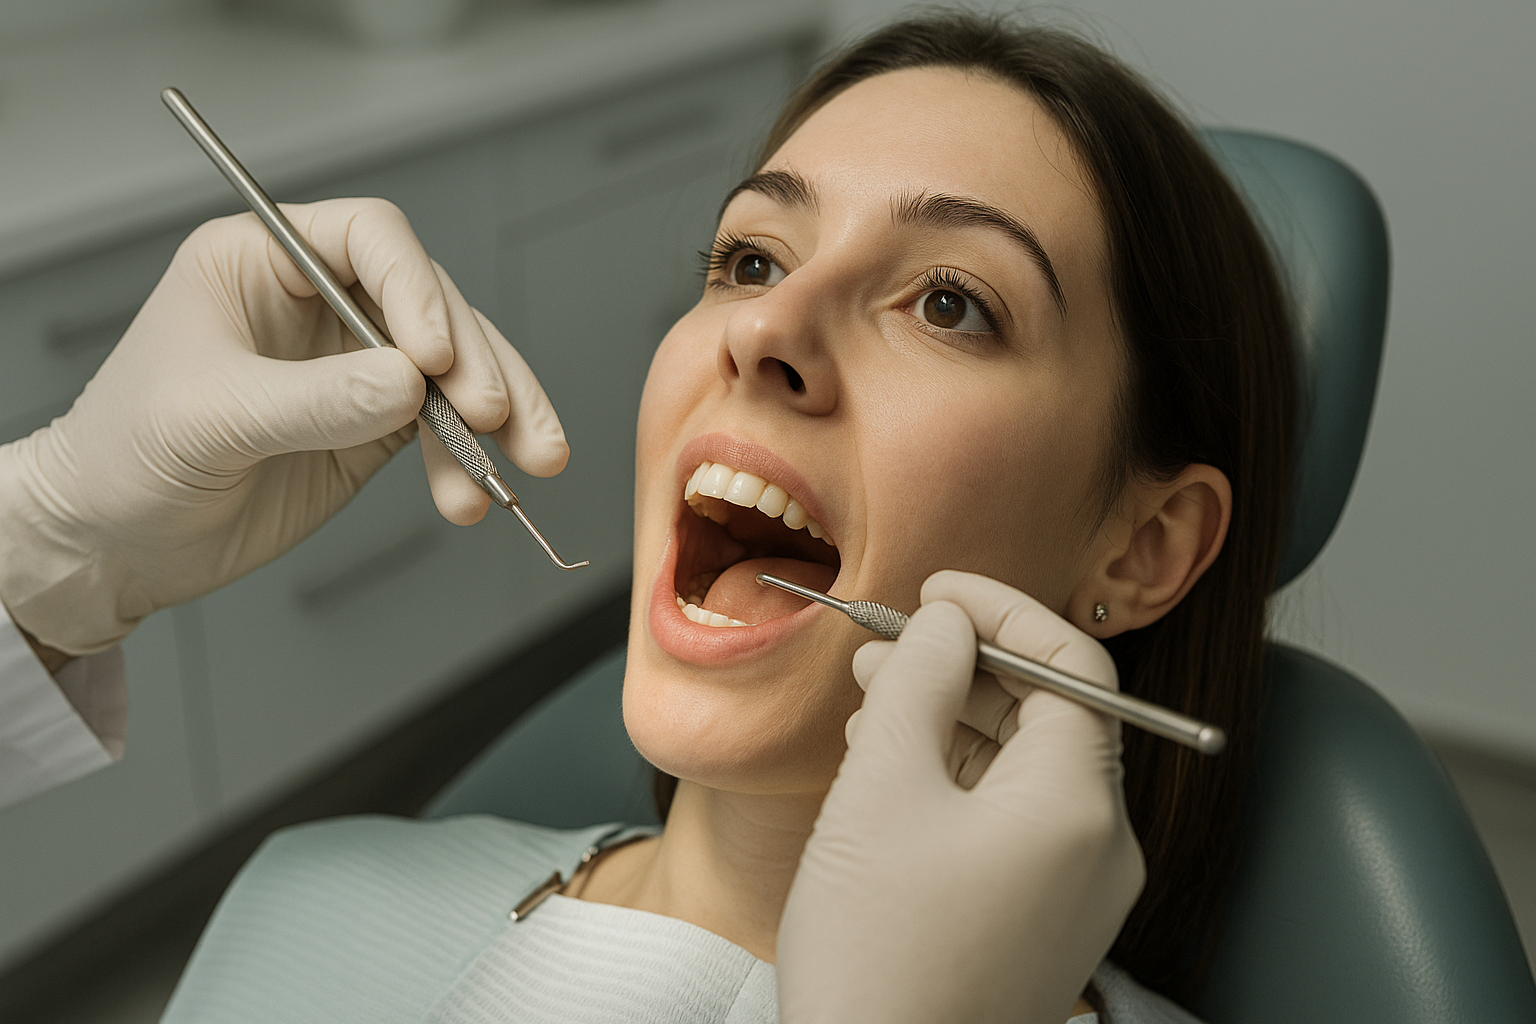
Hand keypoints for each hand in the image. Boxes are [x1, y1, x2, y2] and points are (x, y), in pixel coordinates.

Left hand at [0, 199, 566, 654]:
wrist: (115, 543)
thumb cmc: (124, 455)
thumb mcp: (210, 418)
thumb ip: (313, 400)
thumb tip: (410, 387)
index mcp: (265, 262)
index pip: (370, 239)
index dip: (413, 286)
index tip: (429, 354)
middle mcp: (320, 304)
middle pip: (432, 305)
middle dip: (476, 361)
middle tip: (491, 414)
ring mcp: (353, 367)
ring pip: (456, 370)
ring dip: (501, 415)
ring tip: (530, 462)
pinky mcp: (375, 428)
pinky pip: (445, 430)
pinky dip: (470, 461)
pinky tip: (473, 496)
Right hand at [777, 570, 1143, 1023]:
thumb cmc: (877, 951)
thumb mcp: (882, 785)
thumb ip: (921, 679)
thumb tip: (947, 621)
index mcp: (1080, 806)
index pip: (1074, 665)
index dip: (1003, 610)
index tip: (936, 589)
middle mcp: (1100, 847)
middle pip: (1050, 712)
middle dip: (965, 665)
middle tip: (885, 643)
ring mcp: (1076, 891)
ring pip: (1024, 766)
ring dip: (952, 718)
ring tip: (872, 699)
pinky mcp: (1041, 920)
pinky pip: (1012, 819)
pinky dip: (956, 778)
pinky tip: (889, 765)